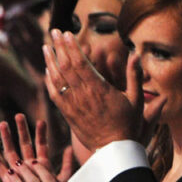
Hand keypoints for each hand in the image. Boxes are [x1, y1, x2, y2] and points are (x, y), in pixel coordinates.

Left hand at [44, 30, 153, 151]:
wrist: (114, 150)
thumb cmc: (128, 125)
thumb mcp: (136, 100)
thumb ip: (134, 76)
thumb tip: (136, 55)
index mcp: (99, 89)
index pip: (80, 62)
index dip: (71, 46)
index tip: (66, 33)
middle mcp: (83, 95)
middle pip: (66, 66)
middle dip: (58, 47)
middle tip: (54, 31)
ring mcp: (73, 105)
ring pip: (57, 79)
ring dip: (50, 61)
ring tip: (45, 47)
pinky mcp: (68, 114)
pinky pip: (55, 94)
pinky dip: (49, 81)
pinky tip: (47, 71)